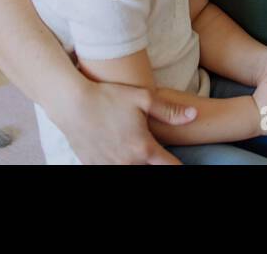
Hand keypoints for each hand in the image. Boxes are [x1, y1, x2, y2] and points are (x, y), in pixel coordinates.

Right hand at [51, 79, 197, 164]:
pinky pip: (110, 168)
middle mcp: (127, 162)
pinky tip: (119, 151)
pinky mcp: (93, 165)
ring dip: (137, 161)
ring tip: (136, 148)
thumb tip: (195, 115)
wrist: (71, 104)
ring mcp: (109, 165)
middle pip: (150, 169)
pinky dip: (118, 162)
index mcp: (143, 148)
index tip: (183, 163)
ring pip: (131, 170)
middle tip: (158, 153)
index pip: (170, 166)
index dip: (179, 166)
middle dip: (156, 161)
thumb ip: (170, 111)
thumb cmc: (109, 97)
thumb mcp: (143, 98)